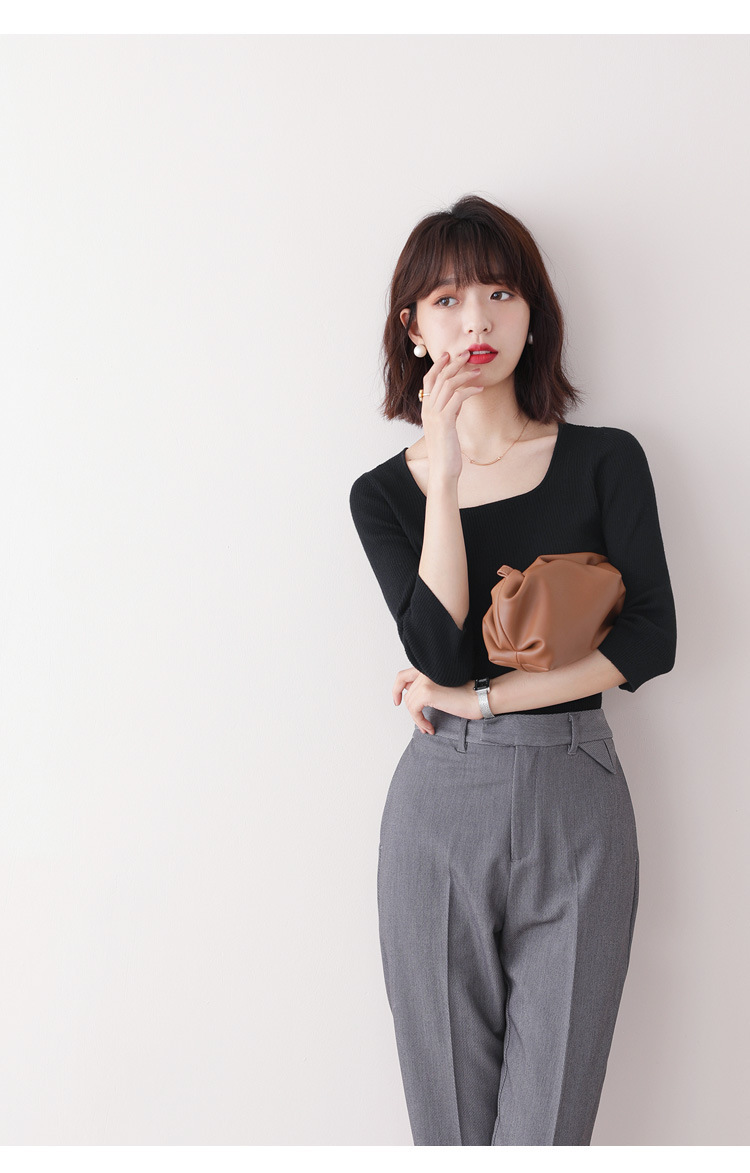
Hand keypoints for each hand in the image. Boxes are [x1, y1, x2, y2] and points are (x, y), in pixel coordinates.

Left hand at [392, 666, 483, 733]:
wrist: (480, 698)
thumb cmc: (466, 695)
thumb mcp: (442, 687)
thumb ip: (426, 686)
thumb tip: (410, 696)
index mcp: (428, 668)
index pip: (403, 676)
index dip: (397, 689)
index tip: (397, 701)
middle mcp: (424, 671)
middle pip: (406, 693)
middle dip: (412, 710)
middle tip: (419, 721)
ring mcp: (425, 681)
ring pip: (410, 704)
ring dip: (417, 719)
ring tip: (427, 726)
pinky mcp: (427, 692)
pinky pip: (414, 710)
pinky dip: (419, 721)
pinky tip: (429, 727)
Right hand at [420, 350, 484, 481]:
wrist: (442, 469)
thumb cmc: (446, 450)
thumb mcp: (447, 426)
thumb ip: (450, 410)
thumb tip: (459, 398)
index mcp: (426, 409)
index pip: (429, 380)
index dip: (438, 365)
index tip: (448, 354)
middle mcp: (428, 409)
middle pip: (439, 377)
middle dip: (453, 363)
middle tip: (466, 354)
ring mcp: (435, 414)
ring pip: (448, 384)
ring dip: (464, 374)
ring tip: (478, 371)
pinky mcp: (445, 421)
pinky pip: (458, 397)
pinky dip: (470, 390)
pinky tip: (480, 389)